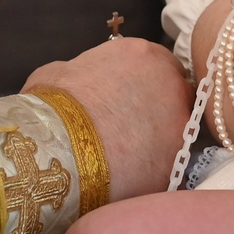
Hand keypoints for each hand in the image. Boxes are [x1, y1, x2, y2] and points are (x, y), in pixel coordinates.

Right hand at [24, 36, 193, 197]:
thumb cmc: (54, 105)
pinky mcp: (176, 164)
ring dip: (160, 142)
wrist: (59, 148)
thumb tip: (79, 80)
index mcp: (144, 55)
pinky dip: (154, 172)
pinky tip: (130, 178)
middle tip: (135, 128)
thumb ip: (83, 70)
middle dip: (161, 110)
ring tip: (130, 157)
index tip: (134, 98)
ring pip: (178, 133)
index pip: (160, 65)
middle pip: (177, 96)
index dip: (147, 83)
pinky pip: (170, 166)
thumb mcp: (60, 73)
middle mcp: (171, 85)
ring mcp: (179, 125)